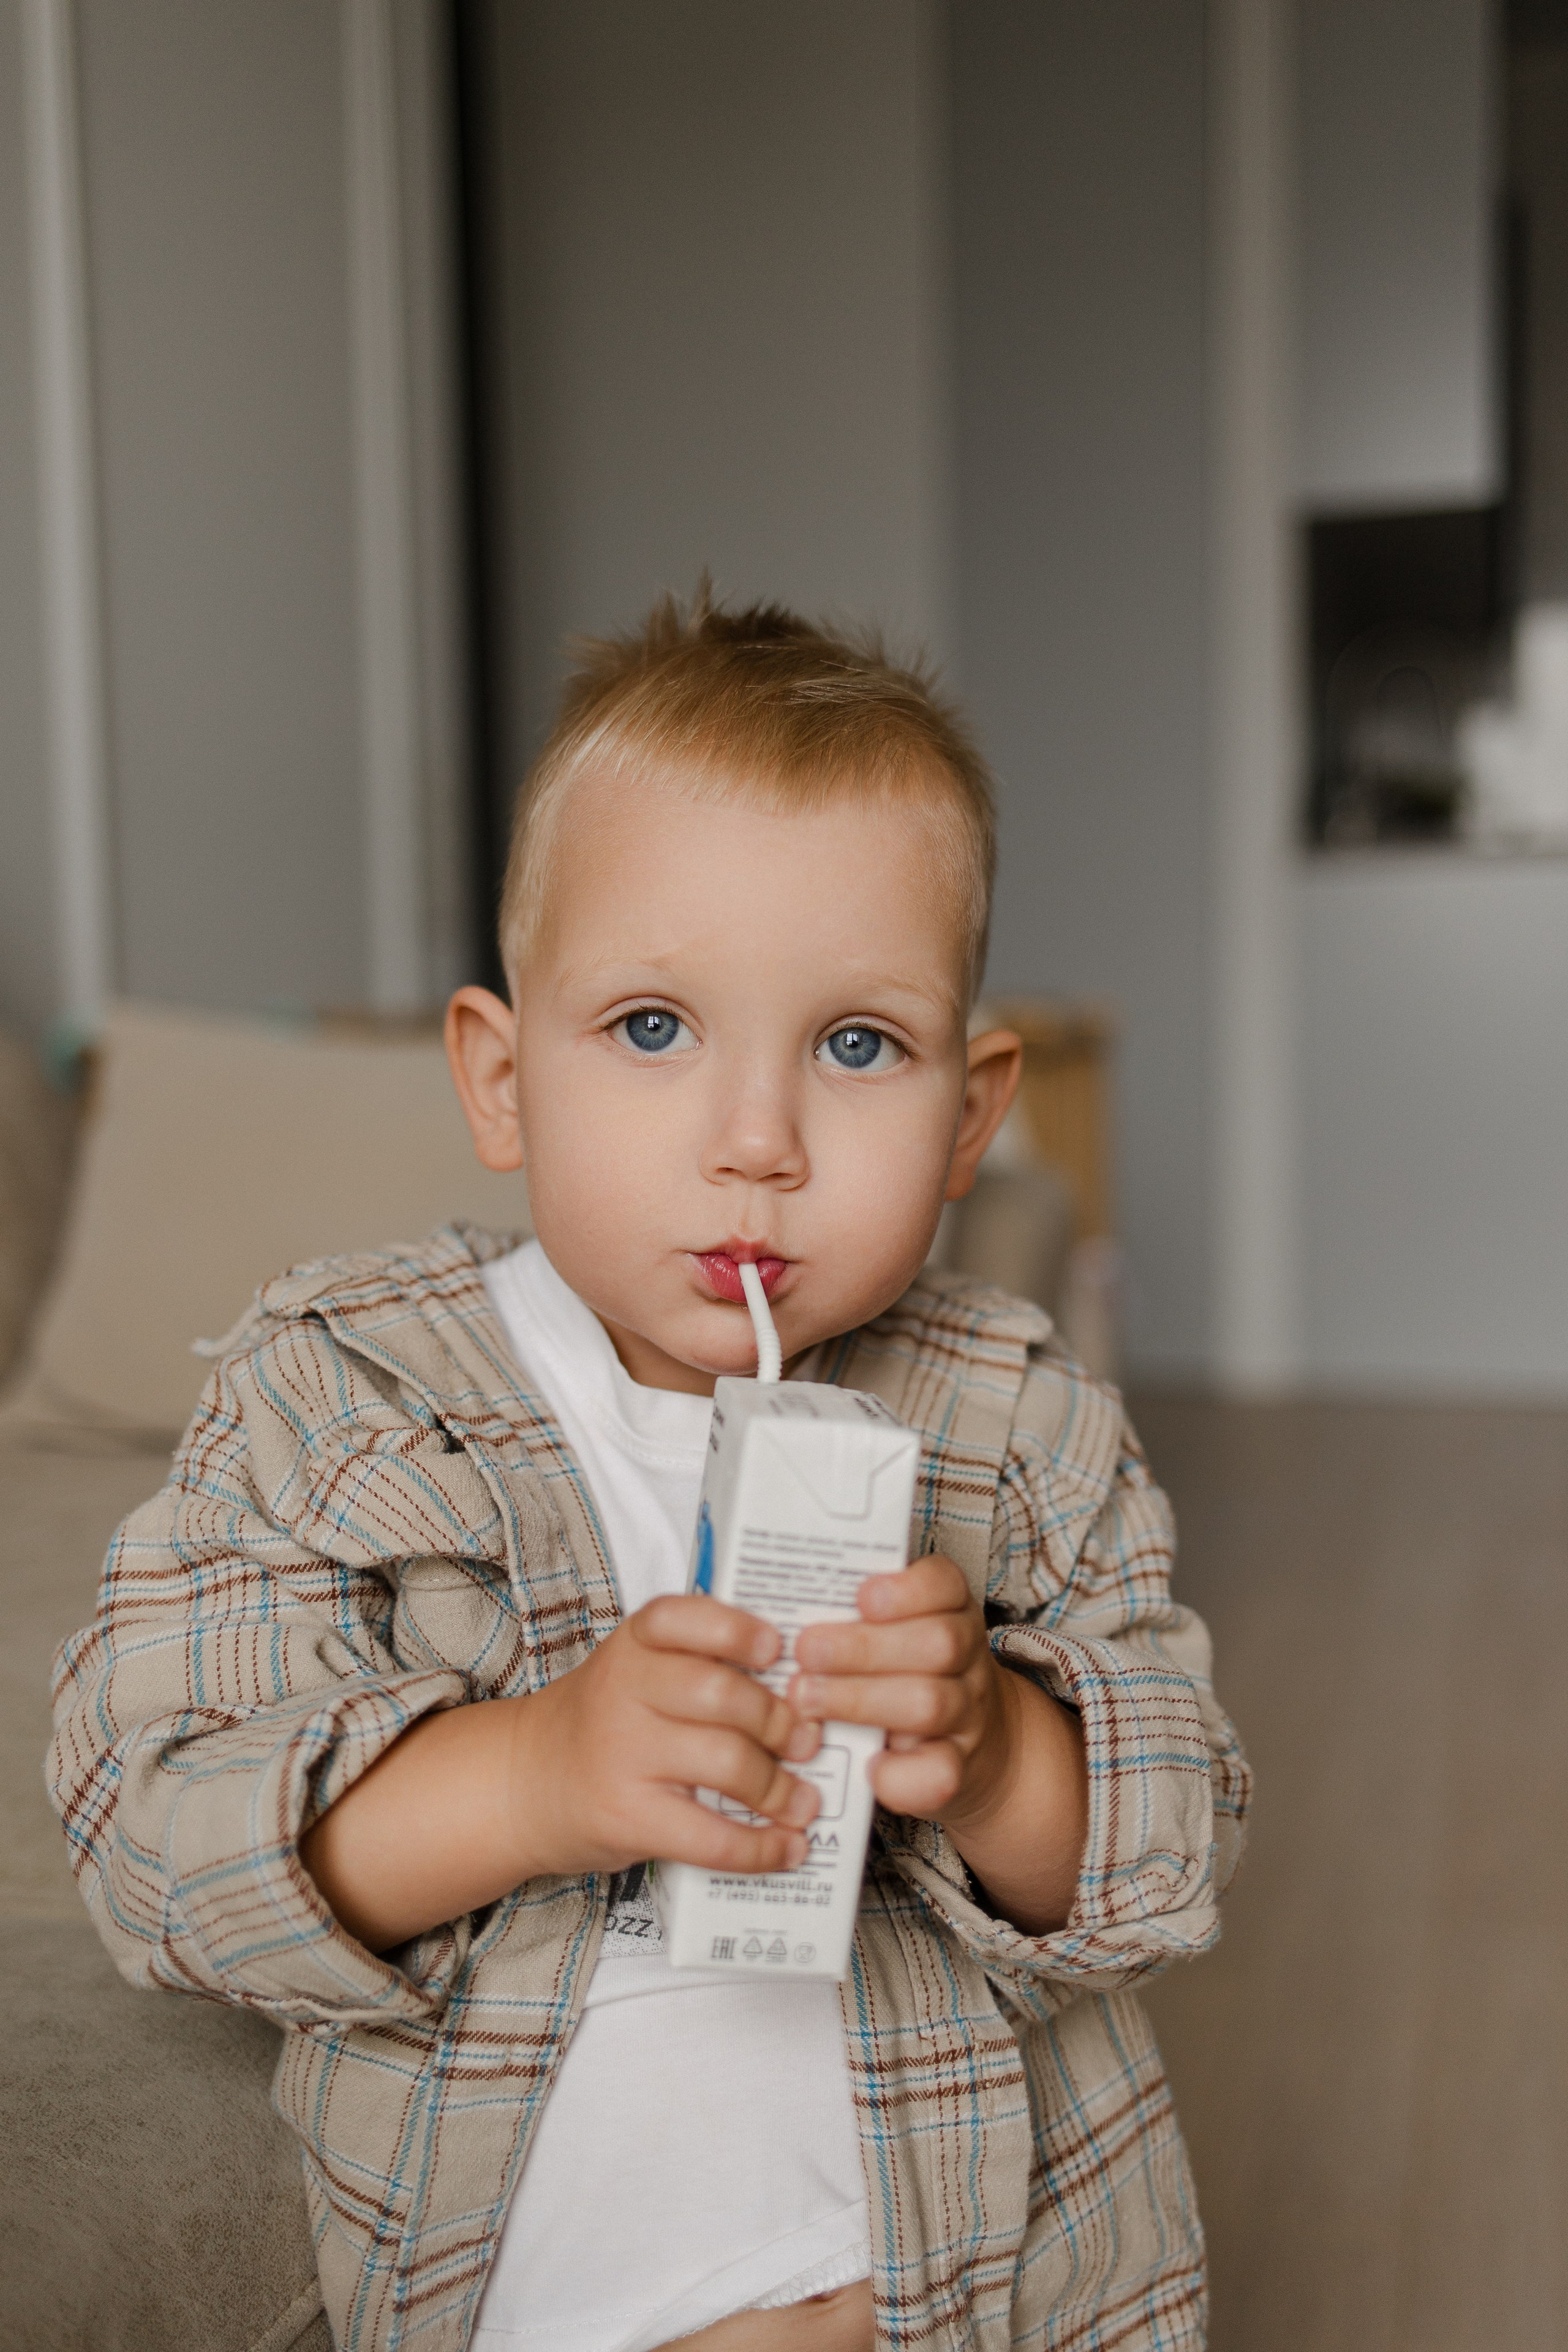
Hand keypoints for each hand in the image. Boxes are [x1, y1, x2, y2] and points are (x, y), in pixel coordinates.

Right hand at [302, 1593, 821, 1952]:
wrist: (525, 1783)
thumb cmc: (605, 1723)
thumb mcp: (637, 1671)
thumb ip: (700, 1665)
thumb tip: (802, 1691)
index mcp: (634, 1644)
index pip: (684, 1617)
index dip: (737, 1630)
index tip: (776, 1649)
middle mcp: (624, 1690)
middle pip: (722, 1694)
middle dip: (780, 1721)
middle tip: (808, 1740)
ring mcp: (622, 1755)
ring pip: (725, 1762)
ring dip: (780, 1788)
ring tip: (803, 1800)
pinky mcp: (626, 1817)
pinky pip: (709, 1835)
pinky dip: (759, 1846)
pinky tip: (784, 1847)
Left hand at [789, 1554, 1008, 1825]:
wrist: (972, 1747)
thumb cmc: (905, 1674)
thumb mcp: (891, 1631)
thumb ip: (849, 1616)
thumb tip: (776, 1610)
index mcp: (948, 1612)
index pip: (944, 1584)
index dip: (907, 1589)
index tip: (861, 1596)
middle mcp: (965, 1660)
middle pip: (936, 1644)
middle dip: (862, 1648)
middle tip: (804, 1651)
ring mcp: (966, 1716)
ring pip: (931, 1703)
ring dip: (861, 1701)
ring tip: (805, 1699)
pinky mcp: (958, 1770)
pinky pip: (939, 1773)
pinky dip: (899, 1774)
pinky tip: (865, 1768)